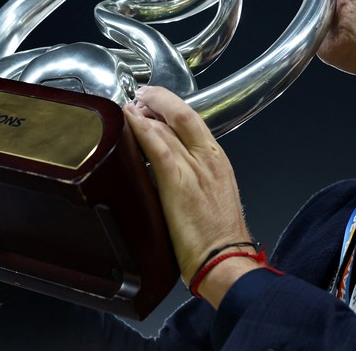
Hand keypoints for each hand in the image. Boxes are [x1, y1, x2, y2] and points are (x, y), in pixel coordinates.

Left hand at [123, 86, 256, 293]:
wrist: (225, 260)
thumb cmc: (218, 239)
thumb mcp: (213, 198)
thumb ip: (195, 179)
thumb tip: (172, 172)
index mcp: (218, 161)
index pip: (194, 121)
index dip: (171, 106)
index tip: (155, 102)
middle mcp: (209, 159)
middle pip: (183, 114)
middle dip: (159, 99)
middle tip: (140, 94)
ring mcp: (195, 169)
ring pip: (168, 127)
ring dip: (145, 112)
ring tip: (129, 106)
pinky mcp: (179, 184)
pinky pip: (158, 148)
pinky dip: (143, 130)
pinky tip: (130, 120)